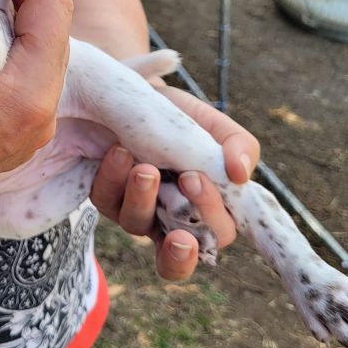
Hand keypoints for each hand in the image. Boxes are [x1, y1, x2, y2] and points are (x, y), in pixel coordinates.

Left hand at [90, 89, 259, 281]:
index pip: (217, 236)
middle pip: (180, 252)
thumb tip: (241, 174)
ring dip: (143, 197)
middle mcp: (171, 218)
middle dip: (180, 224)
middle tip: (186, 180)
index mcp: (206, 208)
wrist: (140, 94)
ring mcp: (136, 210)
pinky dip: (113, 178)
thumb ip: (239, 146)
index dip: (211, 225)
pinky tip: (119, 153)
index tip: (198, 181)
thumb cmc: (184, 118)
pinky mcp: (106, 196)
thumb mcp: (214, 125)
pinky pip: (106, 200)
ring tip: (145, 167)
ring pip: (137, 225)